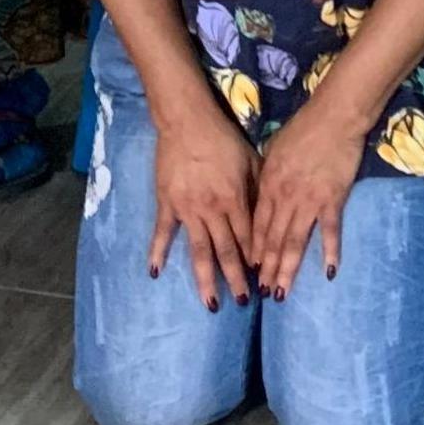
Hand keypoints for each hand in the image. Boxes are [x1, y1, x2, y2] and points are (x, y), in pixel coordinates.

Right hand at [149, 100, 262, 310]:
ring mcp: (187, 209)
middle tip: (244, 302)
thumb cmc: (223, 139)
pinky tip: (155, 274)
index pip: (249, 238)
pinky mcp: (167, 203)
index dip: (257, 261)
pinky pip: (162, 233)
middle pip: (227, 252)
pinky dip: (158, 253)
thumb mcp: (251, 162)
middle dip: (237, 279)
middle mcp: (213, 210)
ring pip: (199, 251)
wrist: (187, 120)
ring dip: (207, 279)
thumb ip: (257, 191)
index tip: (264, 280)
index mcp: (235, 200)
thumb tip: (267, 218)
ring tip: (212, 303)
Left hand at [250, 108, 365, 295]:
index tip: (247, 270)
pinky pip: (330, 231)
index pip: (257, 225)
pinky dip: (330, 252)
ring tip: (281, 292)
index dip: (252, 250)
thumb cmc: (302, 130)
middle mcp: (284, 198)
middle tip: (261, 292)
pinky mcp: (332, 200)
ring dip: (287, 269)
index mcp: (268, 186)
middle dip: (265, 268)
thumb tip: (258, 196)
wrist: (333, 117)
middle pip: (272, 239)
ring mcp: (308, 201)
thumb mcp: (272, 151)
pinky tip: (330, 272)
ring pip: (295, 242)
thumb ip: (265, 177)